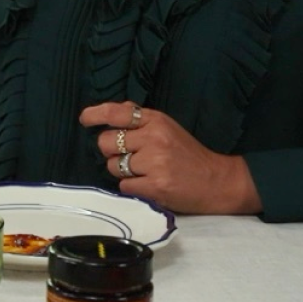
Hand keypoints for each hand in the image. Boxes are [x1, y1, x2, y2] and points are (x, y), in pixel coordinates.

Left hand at [77, 101, 261, 214]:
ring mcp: (154, 162)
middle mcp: (154, 137)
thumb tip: (109, 113)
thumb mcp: (167, 128)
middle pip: (106, 143)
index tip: (85, 119)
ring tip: (145, 173)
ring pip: (112, 167)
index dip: (95, 115)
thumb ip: (139, 120)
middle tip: (130, 158)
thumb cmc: (188, 155)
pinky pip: (124, 187)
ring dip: (123, 173)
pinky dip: (133, 189)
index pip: (116, 112)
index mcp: (156, 120)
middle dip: (111, 153)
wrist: (217, 181)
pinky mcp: (155, 186)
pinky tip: (150, 186)